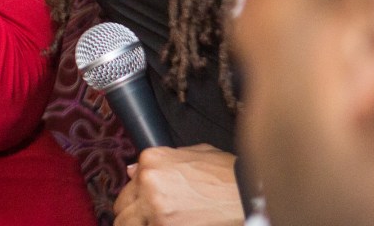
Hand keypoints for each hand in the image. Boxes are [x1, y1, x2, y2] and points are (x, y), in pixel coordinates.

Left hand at [113, 145, 240, 225]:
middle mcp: (148, 183)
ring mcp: (155, 210)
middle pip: (121, 207)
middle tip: (147, 219)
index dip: (138, 196)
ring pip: (126, 224)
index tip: (146, 204)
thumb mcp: (197, 155)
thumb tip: (132, 170)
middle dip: (132, 215)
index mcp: (152, 160)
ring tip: (155, 223)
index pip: (129, 182)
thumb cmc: (230, 177)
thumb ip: (163, 161)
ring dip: (138, 224)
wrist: (252, 197)